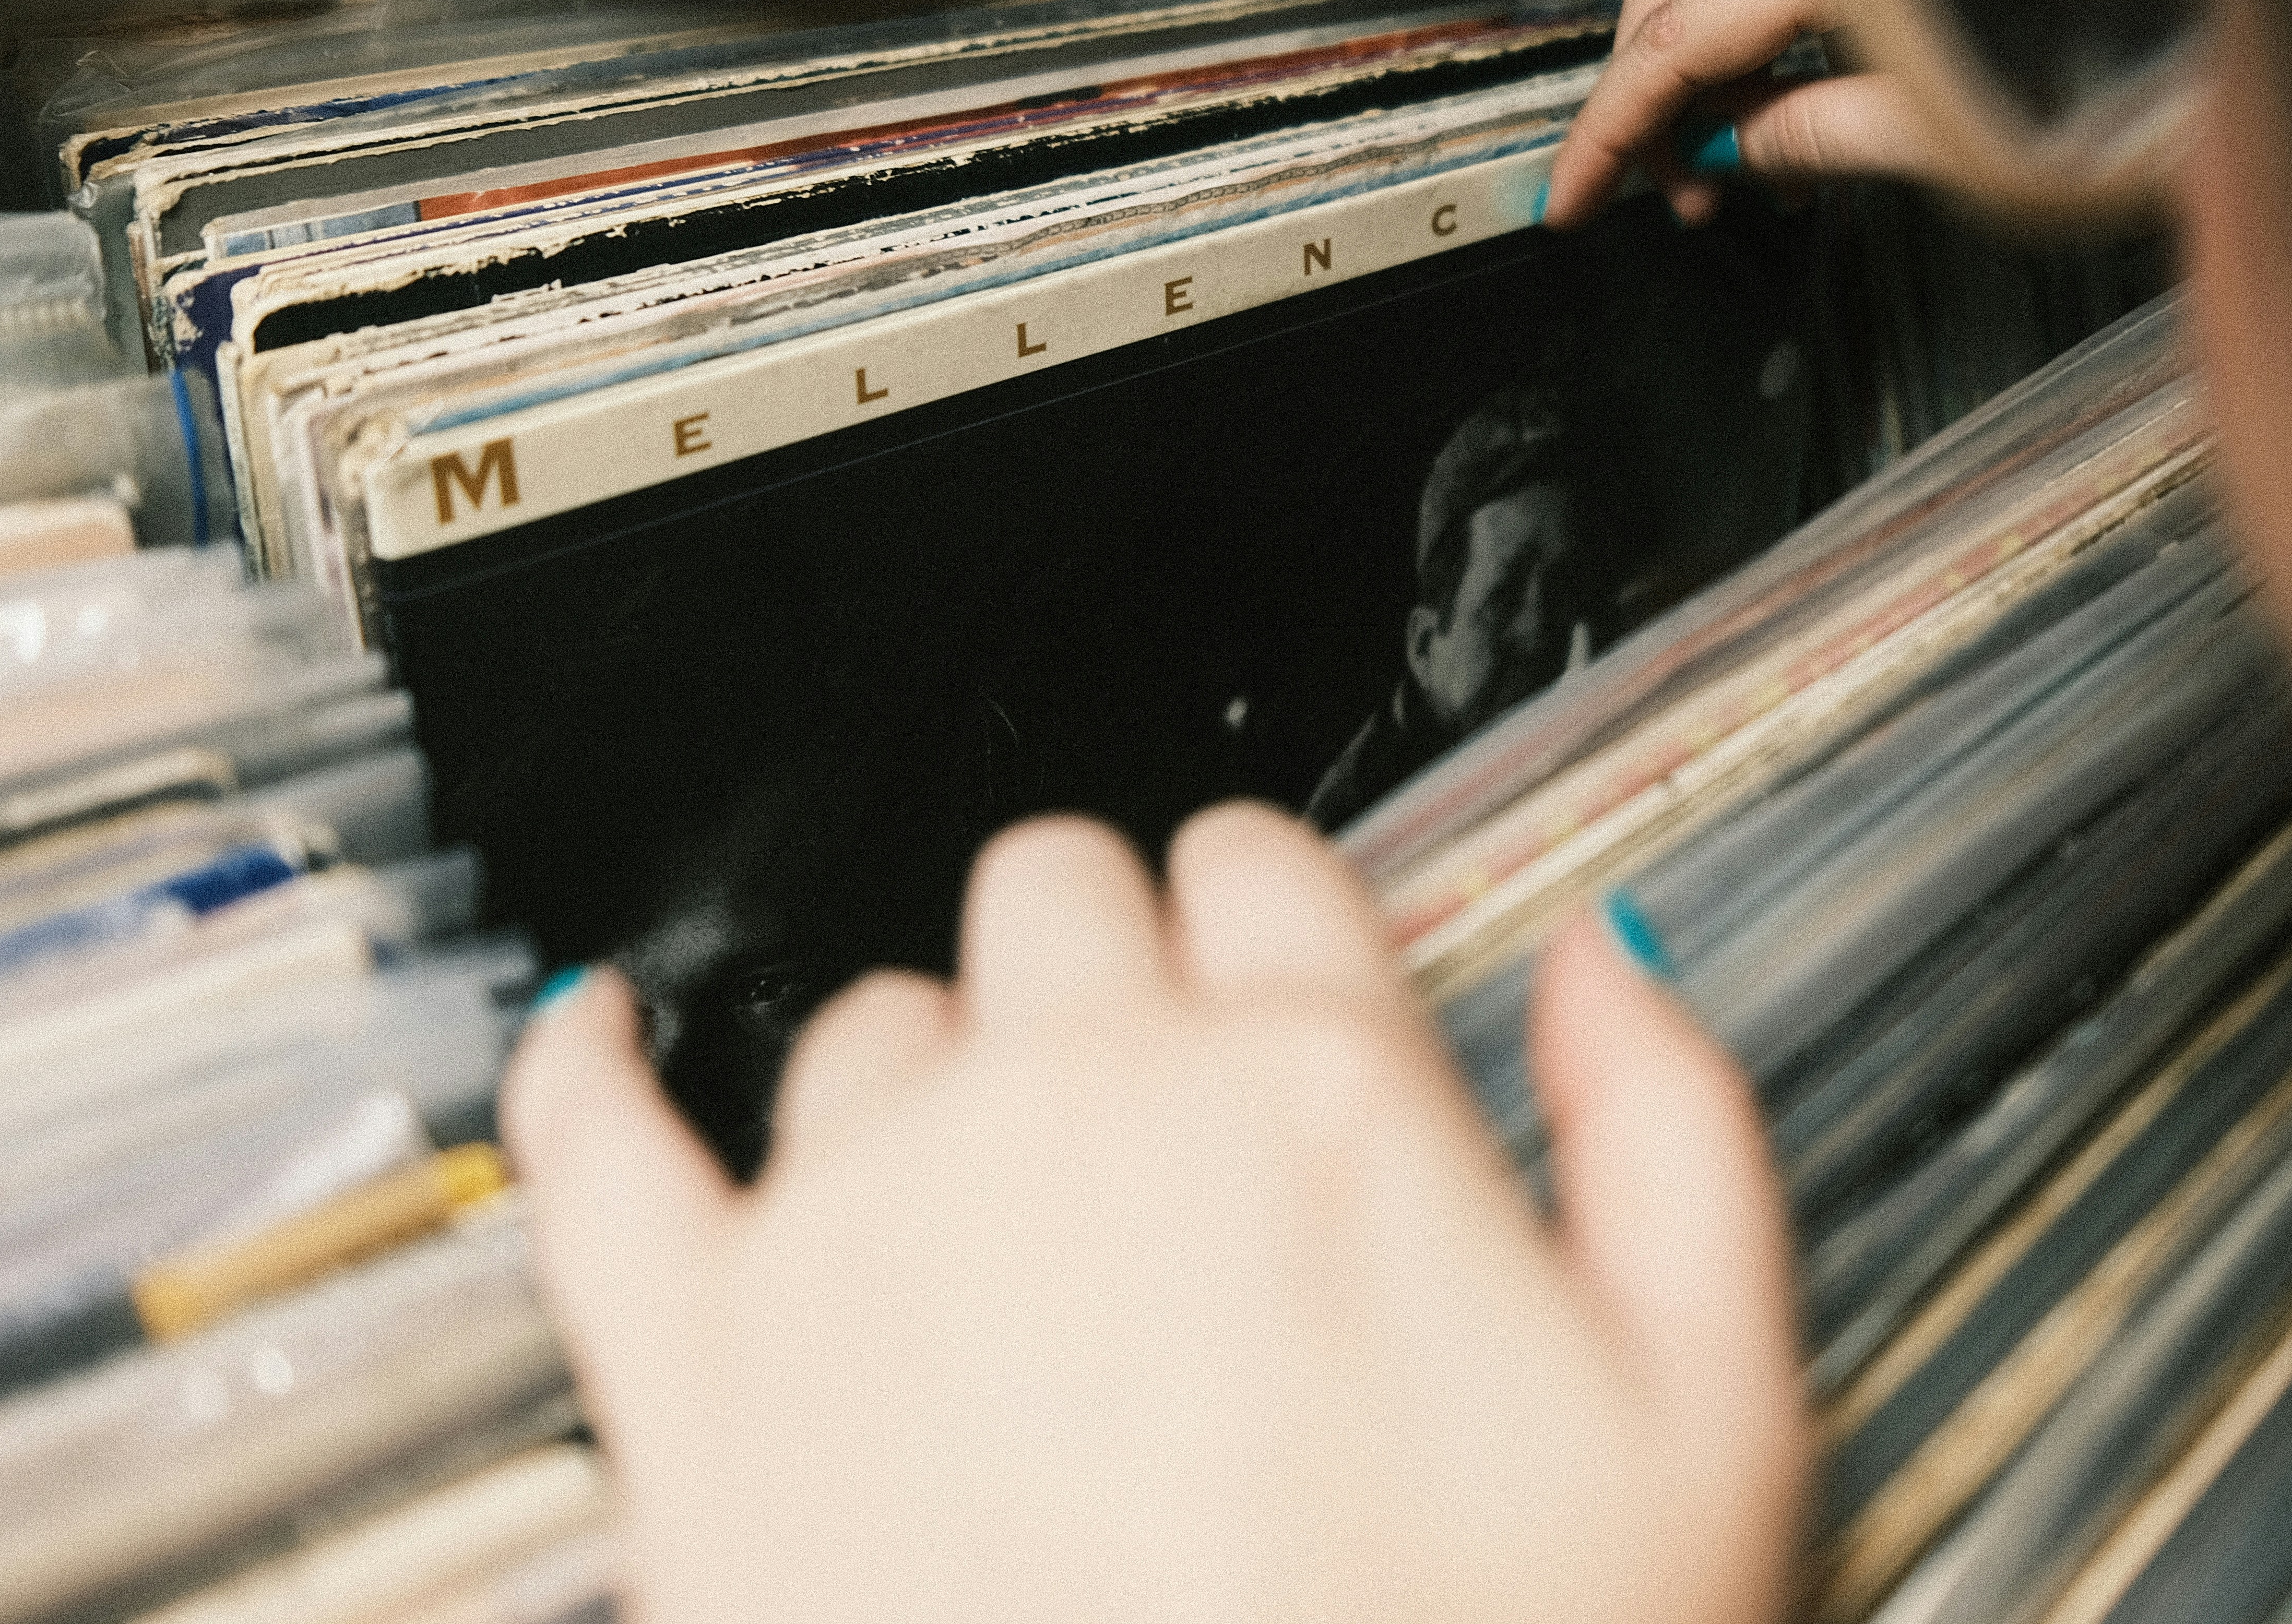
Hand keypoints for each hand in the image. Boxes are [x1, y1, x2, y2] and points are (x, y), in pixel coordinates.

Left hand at [504, 803, 1804, 1623]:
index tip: (1278, 988)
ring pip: (870, 1015)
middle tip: (1149, 1099)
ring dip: (932, 1063)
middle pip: (1060, 894)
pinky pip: (588, 1142)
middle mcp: (1073, 1108)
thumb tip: (1613, 959)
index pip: (1264, 869)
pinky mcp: (694, 1360)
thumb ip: (1674, 1139)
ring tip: (983, 1198)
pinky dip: (587, 1070)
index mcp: (1310, 1100)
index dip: (1276, 921)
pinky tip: (607, 1041)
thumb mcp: (1704, 1421)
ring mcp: (864, 1220)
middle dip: (1110, 964)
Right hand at [1548, 0, 1936, 228]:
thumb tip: (1723, 150)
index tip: (1570, 201)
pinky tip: (1812, 103)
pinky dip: (1780, 29)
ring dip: (1719, 67)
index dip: (1610, 131)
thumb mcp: (1971, 139)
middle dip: (1656, 94)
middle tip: (1688, 192)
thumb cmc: (2151, 75)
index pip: (1677, 38)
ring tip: (1771, 169)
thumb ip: (1822, 137)